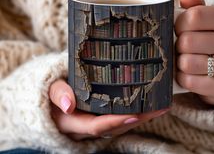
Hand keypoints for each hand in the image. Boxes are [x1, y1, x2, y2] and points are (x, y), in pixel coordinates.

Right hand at [49, 79, 168, 140]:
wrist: (51, 97)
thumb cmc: (52, 90)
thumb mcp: (50, 88)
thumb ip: (58, 93)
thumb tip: (68, 105)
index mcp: (72, 122)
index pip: (96, 126)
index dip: (115, 122)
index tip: (135, 116)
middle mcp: (85, 126)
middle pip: (114, 127)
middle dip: (137, 120)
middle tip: (159, 108)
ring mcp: (93, 122)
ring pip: (119, 125)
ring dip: (140, 117)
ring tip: (160, 106)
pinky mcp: (99, 116)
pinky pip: (117, 118)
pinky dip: (133, 113)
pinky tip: (146, 104)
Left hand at [175, 0, 213, 104]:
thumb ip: (198, 7)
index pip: (193, 17)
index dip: (179, 24)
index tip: (180, 29)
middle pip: (187, 42)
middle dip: (179, 44)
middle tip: (184, 46)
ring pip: (187, 63)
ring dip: (181, 62)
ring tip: (187, 58)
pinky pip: (190, 82)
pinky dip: (184, 77)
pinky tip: (190, 73)